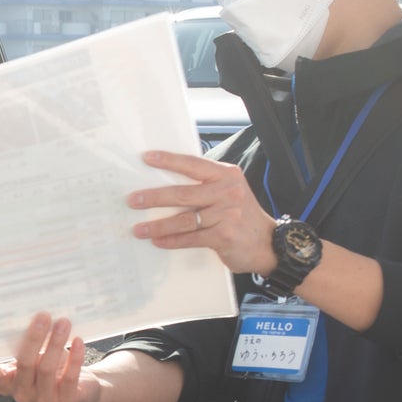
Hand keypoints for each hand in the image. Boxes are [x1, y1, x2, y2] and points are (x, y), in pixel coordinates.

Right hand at [0, 313, 98, 401]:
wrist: (82, 390)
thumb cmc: (54, 368)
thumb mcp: (36, 357)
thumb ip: (25, 346)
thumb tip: (25, 316)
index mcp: (9, 382)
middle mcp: (22, 393)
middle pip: (24, 364)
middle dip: (34, 337)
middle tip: (42, 317)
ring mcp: (43, 400)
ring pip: (46, 369)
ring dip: (55, 342)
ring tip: (63, 323)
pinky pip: (68, 378)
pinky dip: (74, 358)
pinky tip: (77, 342)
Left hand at [130, 150, 277, 275]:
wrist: (269, 243)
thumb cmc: (241, 215)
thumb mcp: (229, 192)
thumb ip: (205, 186)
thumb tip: (165, 184)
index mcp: (226, 176)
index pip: (193, 164)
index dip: (169, 161)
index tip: (147, 158)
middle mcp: (228, 192)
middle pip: (183, 193)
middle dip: (154, 197)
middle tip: (133, 200)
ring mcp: (227, 214)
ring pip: (184, 219)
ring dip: (158, 225)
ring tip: (139, 229)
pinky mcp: (224, 236)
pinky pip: (191, 238)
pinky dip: (171, 240)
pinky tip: (158, 241)